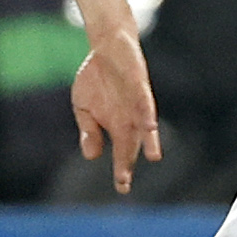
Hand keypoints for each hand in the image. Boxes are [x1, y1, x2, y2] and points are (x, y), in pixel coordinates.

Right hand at [73, 32, 162, 193]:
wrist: (105, 48)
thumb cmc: (96, 80)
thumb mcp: (83, 108)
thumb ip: (89, 131)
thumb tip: (92, 156)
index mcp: (116, 126)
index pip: (121, 153)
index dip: (121, 170)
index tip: (122, 188)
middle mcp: (129, 119)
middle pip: (132, 145)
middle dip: (128, 162)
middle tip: (123, 182)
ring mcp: (136, 104)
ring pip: (145, 126)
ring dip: (149, 141)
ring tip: (153, 157)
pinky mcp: (139, 86)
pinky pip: (145, 102)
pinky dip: (146, 115)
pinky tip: (149, 126)